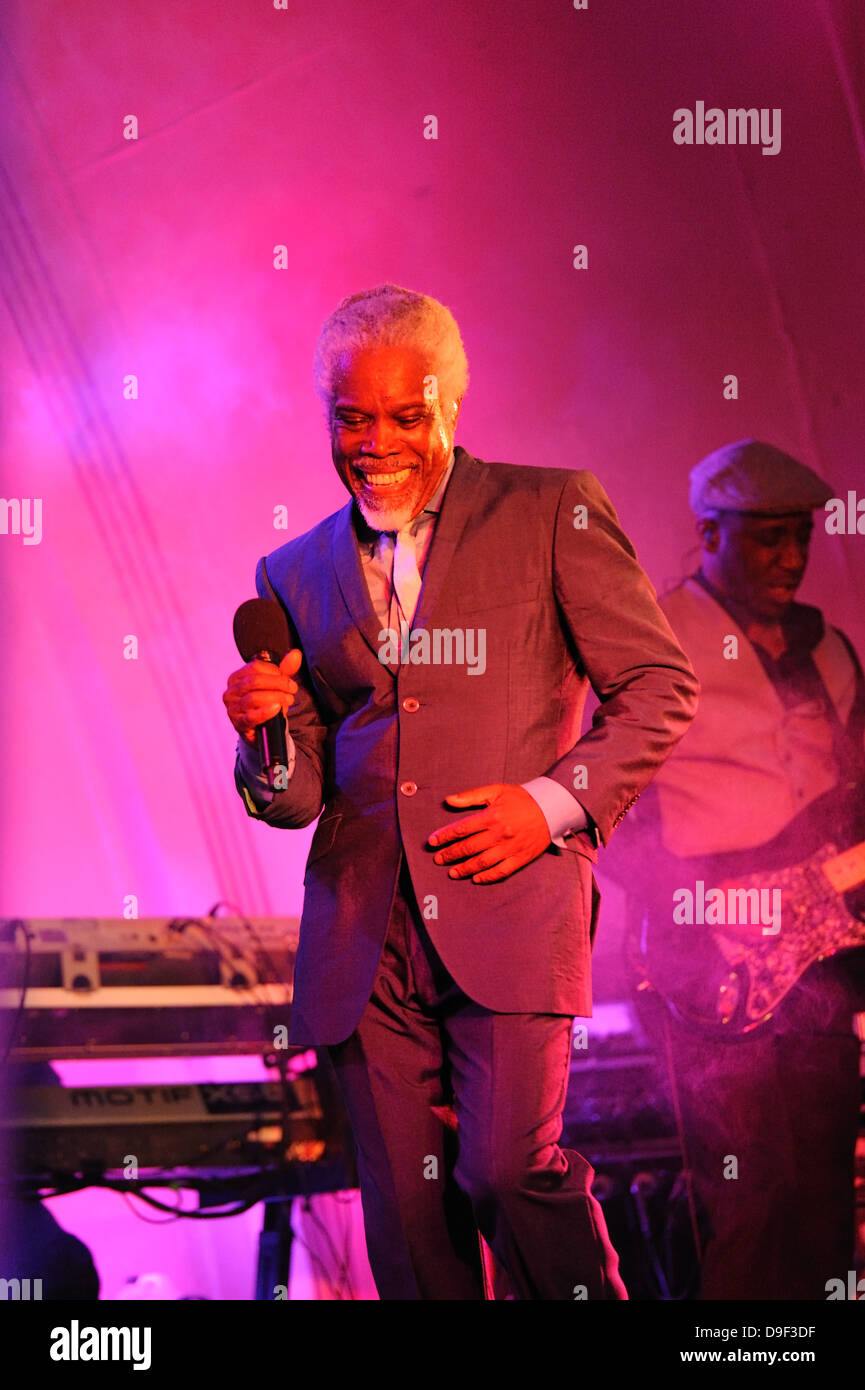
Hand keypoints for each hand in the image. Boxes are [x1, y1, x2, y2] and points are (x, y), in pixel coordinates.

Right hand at [222, 649, 302, 743]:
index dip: (275, 671)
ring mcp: (232, 708)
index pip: (255, 667)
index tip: (288, 679)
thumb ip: (285, 669)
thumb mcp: (275, 684)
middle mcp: (231, 692)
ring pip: (254, 698)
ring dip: (276, 698)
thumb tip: (296, 654)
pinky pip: (251, 717)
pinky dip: (265, 712)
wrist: (262, 728)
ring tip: (288, 700)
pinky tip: (277, 708)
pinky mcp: (238, 724)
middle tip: (292, 689)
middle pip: (255, 681)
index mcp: (236, 678)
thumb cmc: (266, 702)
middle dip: (278, 684)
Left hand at [427, 784, 550, 882]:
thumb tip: (448, 800)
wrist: (551, 809)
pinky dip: (487, 877)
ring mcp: (510, 848)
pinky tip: (476, 879)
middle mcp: (499, 834)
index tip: (432, 842)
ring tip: (452, 873)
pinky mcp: (520, 858)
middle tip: (438, 860)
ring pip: (482, 863)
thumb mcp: (496, 790)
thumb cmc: (522, 799)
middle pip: (468, 848)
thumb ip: (471, 796)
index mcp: (492, 816)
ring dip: (465, 869)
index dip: (444, 836)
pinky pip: (501, 872)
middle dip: (450, 855)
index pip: (461, 829)